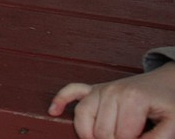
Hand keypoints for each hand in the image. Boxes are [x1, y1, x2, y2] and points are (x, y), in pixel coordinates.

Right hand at [48, 62, 174, 138]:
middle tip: (129, 138)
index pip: (121, 136)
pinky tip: (54, 111)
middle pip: (101, 131)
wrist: (164, 82)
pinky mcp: (93, 88)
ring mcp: (99, 89)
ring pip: (82, 117)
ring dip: (89, 135)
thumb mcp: (173, 123)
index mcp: (132, 99)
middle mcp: (111, 91)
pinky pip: (71, 91)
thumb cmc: (168, 102)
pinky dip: (60, 101)